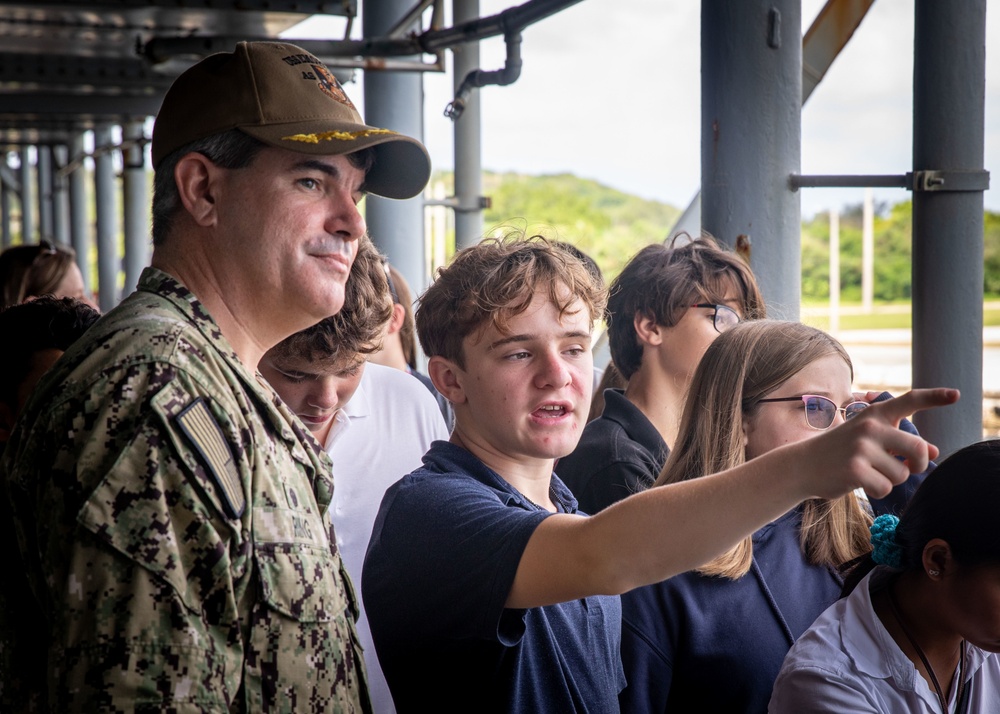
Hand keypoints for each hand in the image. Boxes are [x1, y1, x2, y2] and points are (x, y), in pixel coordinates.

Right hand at [795, 388, 958, 500]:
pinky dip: (877, 490)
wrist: (802, 465)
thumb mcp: (869, 441)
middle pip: (917, 450)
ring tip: (868, 473)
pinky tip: (859, 482)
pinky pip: (885, 488)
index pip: (909, 401)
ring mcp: (862, 448)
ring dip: (890, 480)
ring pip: (901, 474)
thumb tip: (933, 452)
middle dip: (917, 466)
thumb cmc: (840, 452)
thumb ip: (900, 443)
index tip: (957, 395)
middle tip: (907, 469)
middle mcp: (870, 426)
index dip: (935, 398)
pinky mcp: (856, 470)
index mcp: (875, 414)